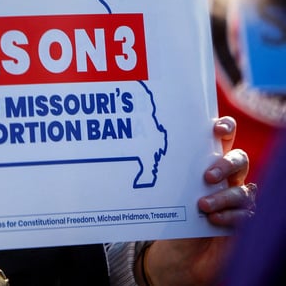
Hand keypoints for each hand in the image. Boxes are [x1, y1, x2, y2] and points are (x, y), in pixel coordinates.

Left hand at [141, 116, 253, 285]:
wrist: (179, 253)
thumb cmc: (172, 214)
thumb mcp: (163, 191)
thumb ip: (157, 172)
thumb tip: (134, 157)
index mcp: (206, 161)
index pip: (224, 137)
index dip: (226, 128)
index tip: (216, 129)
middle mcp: (226, 177)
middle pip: (239, 159)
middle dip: (225, 165)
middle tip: (206, 177)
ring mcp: (236, 198)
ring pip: (243, 190)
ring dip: (224, 197)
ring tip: (202, 206)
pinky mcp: (242, 220)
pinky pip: (247, 214)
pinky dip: (231, 216)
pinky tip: (213, 219)